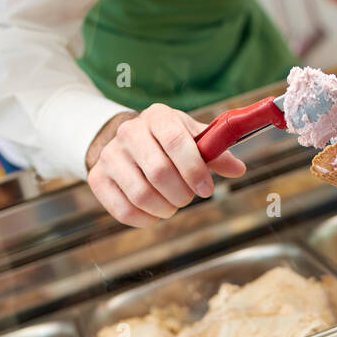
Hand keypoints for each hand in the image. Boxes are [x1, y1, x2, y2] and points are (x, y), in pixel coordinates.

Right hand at [87, 104, 245, 226]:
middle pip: (159, 172)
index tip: (206, 190)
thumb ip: (215, 153)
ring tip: (172, 205)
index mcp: (157, 117)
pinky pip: (124, 211)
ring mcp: (110, 156)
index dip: (195, 170)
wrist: (126, 144)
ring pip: (141, 195)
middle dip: (181, 194)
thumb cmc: (167, 143)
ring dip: (165, 209)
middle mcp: (129, 132)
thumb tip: (238, 169)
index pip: (176, 141)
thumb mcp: (192, 139)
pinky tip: (154, 213)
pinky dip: (146, 220)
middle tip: (188, 198)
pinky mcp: (98, 179)